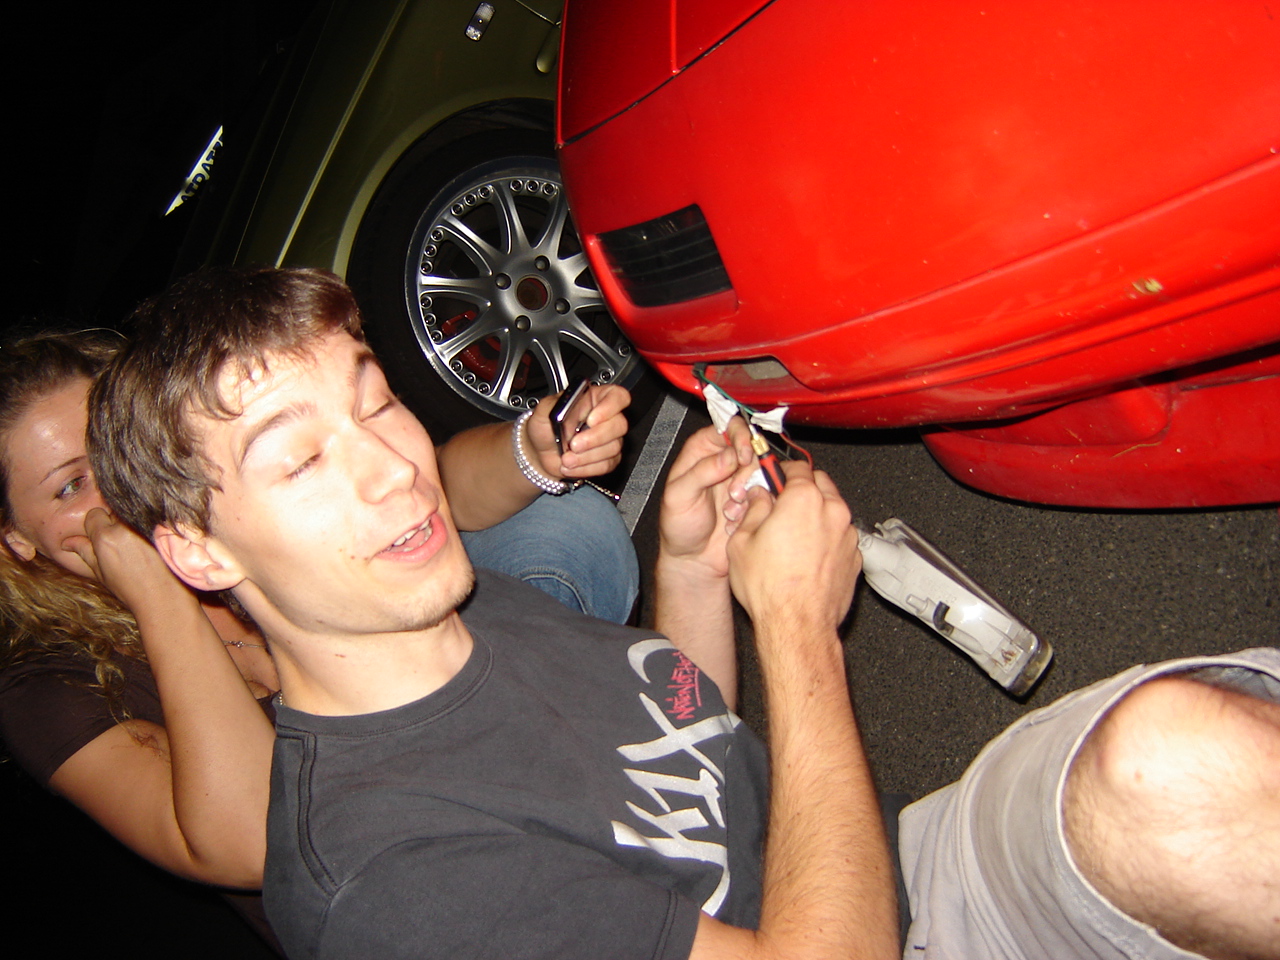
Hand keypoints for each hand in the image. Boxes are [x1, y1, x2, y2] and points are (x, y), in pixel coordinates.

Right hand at [62, 508, 196, 615]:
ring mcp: (145, 526)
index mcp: (106, 538)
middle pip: (113, 510)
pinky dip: (148, 524)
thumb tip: (67, 542)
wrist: (162, 596)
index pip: (94, 514)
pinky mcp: (163, 527)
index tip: (101, 537)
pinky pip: (150, 517)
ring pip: (131, 513)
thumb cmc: (130, 588)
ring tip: (137, 543)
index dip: (96, 525)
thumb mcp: (101, 573)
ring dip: (131, 522)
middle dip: (114, 522)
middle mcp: (125, 528)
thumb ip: (85, 552)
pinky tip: (150, 541)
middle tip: (122, 541)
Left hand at [525, 384, 629, 478]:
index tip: (591, 420)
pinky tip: (572, 465)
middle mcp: (606, 417)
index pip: (618, 396)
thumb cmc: (544, 429)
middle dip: (595, 438)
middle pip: (619, 424)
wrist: (540, 454)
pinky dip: (586, 468)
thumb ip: (555, 404)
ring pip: (613, 447)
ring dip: (586, 456)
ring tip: (566, 458)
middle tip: (573, 444)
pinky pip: (607, 464)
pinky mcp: (608, 458)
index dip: (610, 407)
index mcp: (594, 399)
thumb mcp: (543, 411)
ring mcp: (610, 439)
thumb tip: (572, 405)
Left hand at [658, 418, 755, 580]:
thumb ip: (701, 472)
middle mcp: (724, 460)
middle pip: (751, 448)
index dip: (740, 436)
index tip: (743, 456)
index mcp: (702, 450)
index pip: (728, 426)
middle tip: (735, 494)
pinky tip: (736, 520)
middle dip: (746, 472)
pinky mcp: (754, 498)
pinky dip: (755, 506)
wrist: (693, 558)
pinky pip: (767, 493)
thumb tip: (728, 456)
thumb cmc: (678, 526)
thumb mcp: (678, 496)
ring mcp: (741, 479)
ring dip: (750, 492)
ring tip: (731, 511)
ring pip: (762, 471)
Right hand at [727, 460, 860, 633]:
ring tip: (794, 535)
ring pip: (833, 510)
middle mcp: (832, 511)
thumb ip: (754, 510)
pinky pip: (841, 536)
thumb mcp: (742, 542)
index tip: (774, 477)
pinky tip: (808, 555)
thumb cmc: (771, 589)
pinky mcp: (855, 557)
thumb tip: (759, 498)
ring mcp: (847, 535)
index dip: (781, 470)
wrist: (797, 625)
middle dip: (802, 488)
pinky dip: (828, 538)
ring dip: (817, 513)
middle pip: (820, 483)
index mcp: (803, 499)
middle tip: (783, 504)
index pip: (797, 467)